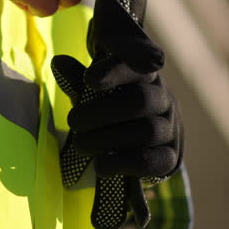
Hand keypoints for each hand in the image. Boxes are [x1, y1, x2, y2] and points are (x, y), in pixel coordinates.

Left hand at [52, 55, 181, 179]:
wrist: (142, 143)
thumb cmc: (113, 109)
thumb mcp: (96, 91)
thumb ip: (79, 79)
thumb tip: (59, 62)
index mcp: (145, 74)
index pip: (136, 66)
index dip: (116, 72)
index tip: (90, 79)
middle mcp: (163, 98)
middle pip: (141, 100)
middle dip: (102, 112)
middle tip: (73, 121)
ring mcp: (170, 128)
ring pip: (147, 131)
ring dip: (108, 139)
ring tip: (80, 144)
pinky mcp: (170, 157)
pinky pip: (153, 161)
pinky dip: (122, 163)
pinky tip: (100, 165)